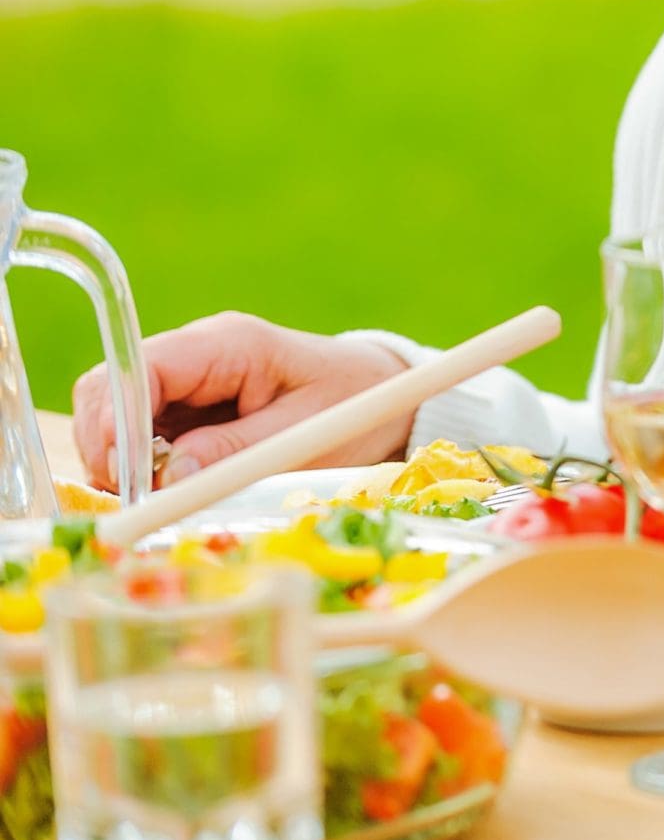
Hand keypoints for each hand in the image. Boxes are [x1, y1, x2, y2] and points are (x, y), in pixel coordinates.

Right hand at [72, 313, 412, 486]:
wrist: (380, 390)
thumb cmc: (351, 403)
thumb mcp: (304, 433)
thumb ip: (237, 451)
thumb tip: (167, 473)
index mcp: (228, 343)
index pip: (142, 367)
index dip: (115, 420)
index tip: (122, 473)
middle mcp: (197, 352)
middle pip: (111, 387)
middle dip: (108, 444)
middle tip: (133, 495)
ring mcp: (188, 377)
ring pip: (115, 411)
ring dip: (121, 457)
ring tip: (153, 495)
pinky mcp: (188, 404)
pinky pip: (140, 430)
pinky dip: (139, 462)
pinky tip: (165, 487)